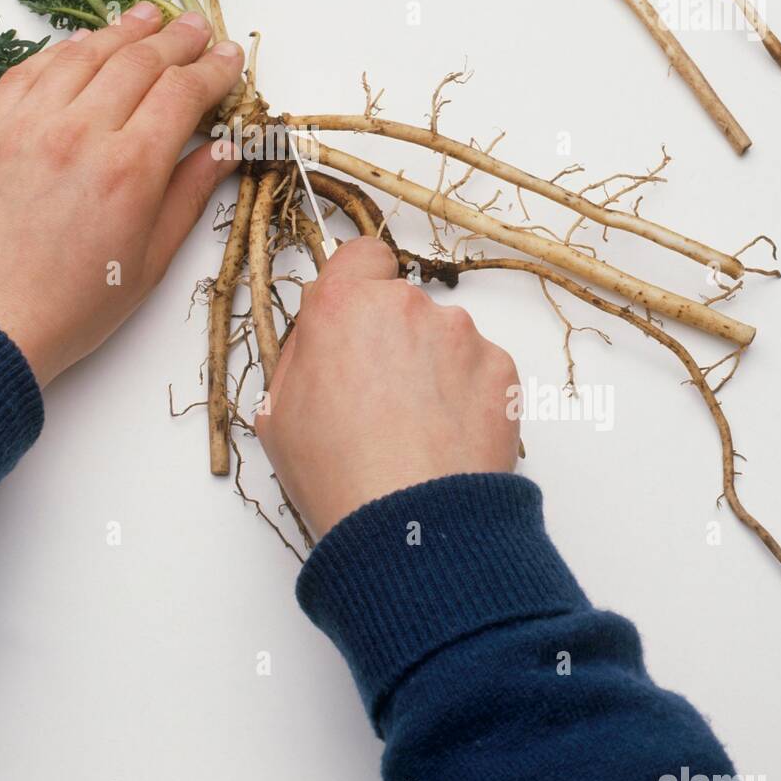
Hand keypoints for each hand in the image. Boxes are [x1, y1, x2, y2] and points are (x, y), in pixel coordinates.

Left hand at [0, 3, 241, 386]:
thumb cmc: (69, 307)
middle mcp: (78, 131)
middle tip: (197, 26)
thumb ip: (189, 194)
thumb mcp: (148, 261)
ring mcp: (27, 123)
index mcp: (128, 168)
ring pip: (84, 53)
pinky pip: (29, 69)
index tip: (231, 57)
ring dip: (122, 30)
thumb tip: (225, 149)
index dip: (213, 69)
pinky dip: (63, 50)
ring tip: (148, 15)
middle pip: (138, 61)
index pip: (182, 92)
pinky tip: (82, 44)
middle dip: (176, 39)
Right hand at [256, 237, 519, 540]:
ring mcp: (460, 334)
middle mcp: (405, 305)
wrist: (412, 525)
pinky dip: (468, 396)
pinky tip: (449, 439)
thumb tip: (320, 339)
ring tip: (419, 430)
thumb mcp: (279, 413)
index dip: (360, 284)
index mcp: (342, 305)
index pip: (361, 255)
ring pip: (444, 337)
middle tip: (381, 398)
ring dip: (433, 368)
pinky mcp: (501, 368)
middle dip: (393, 338)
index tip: (358, 317)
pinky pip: (480, 370)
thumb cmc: (336, 473)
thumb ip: (301, 356)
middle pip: (402, 303)